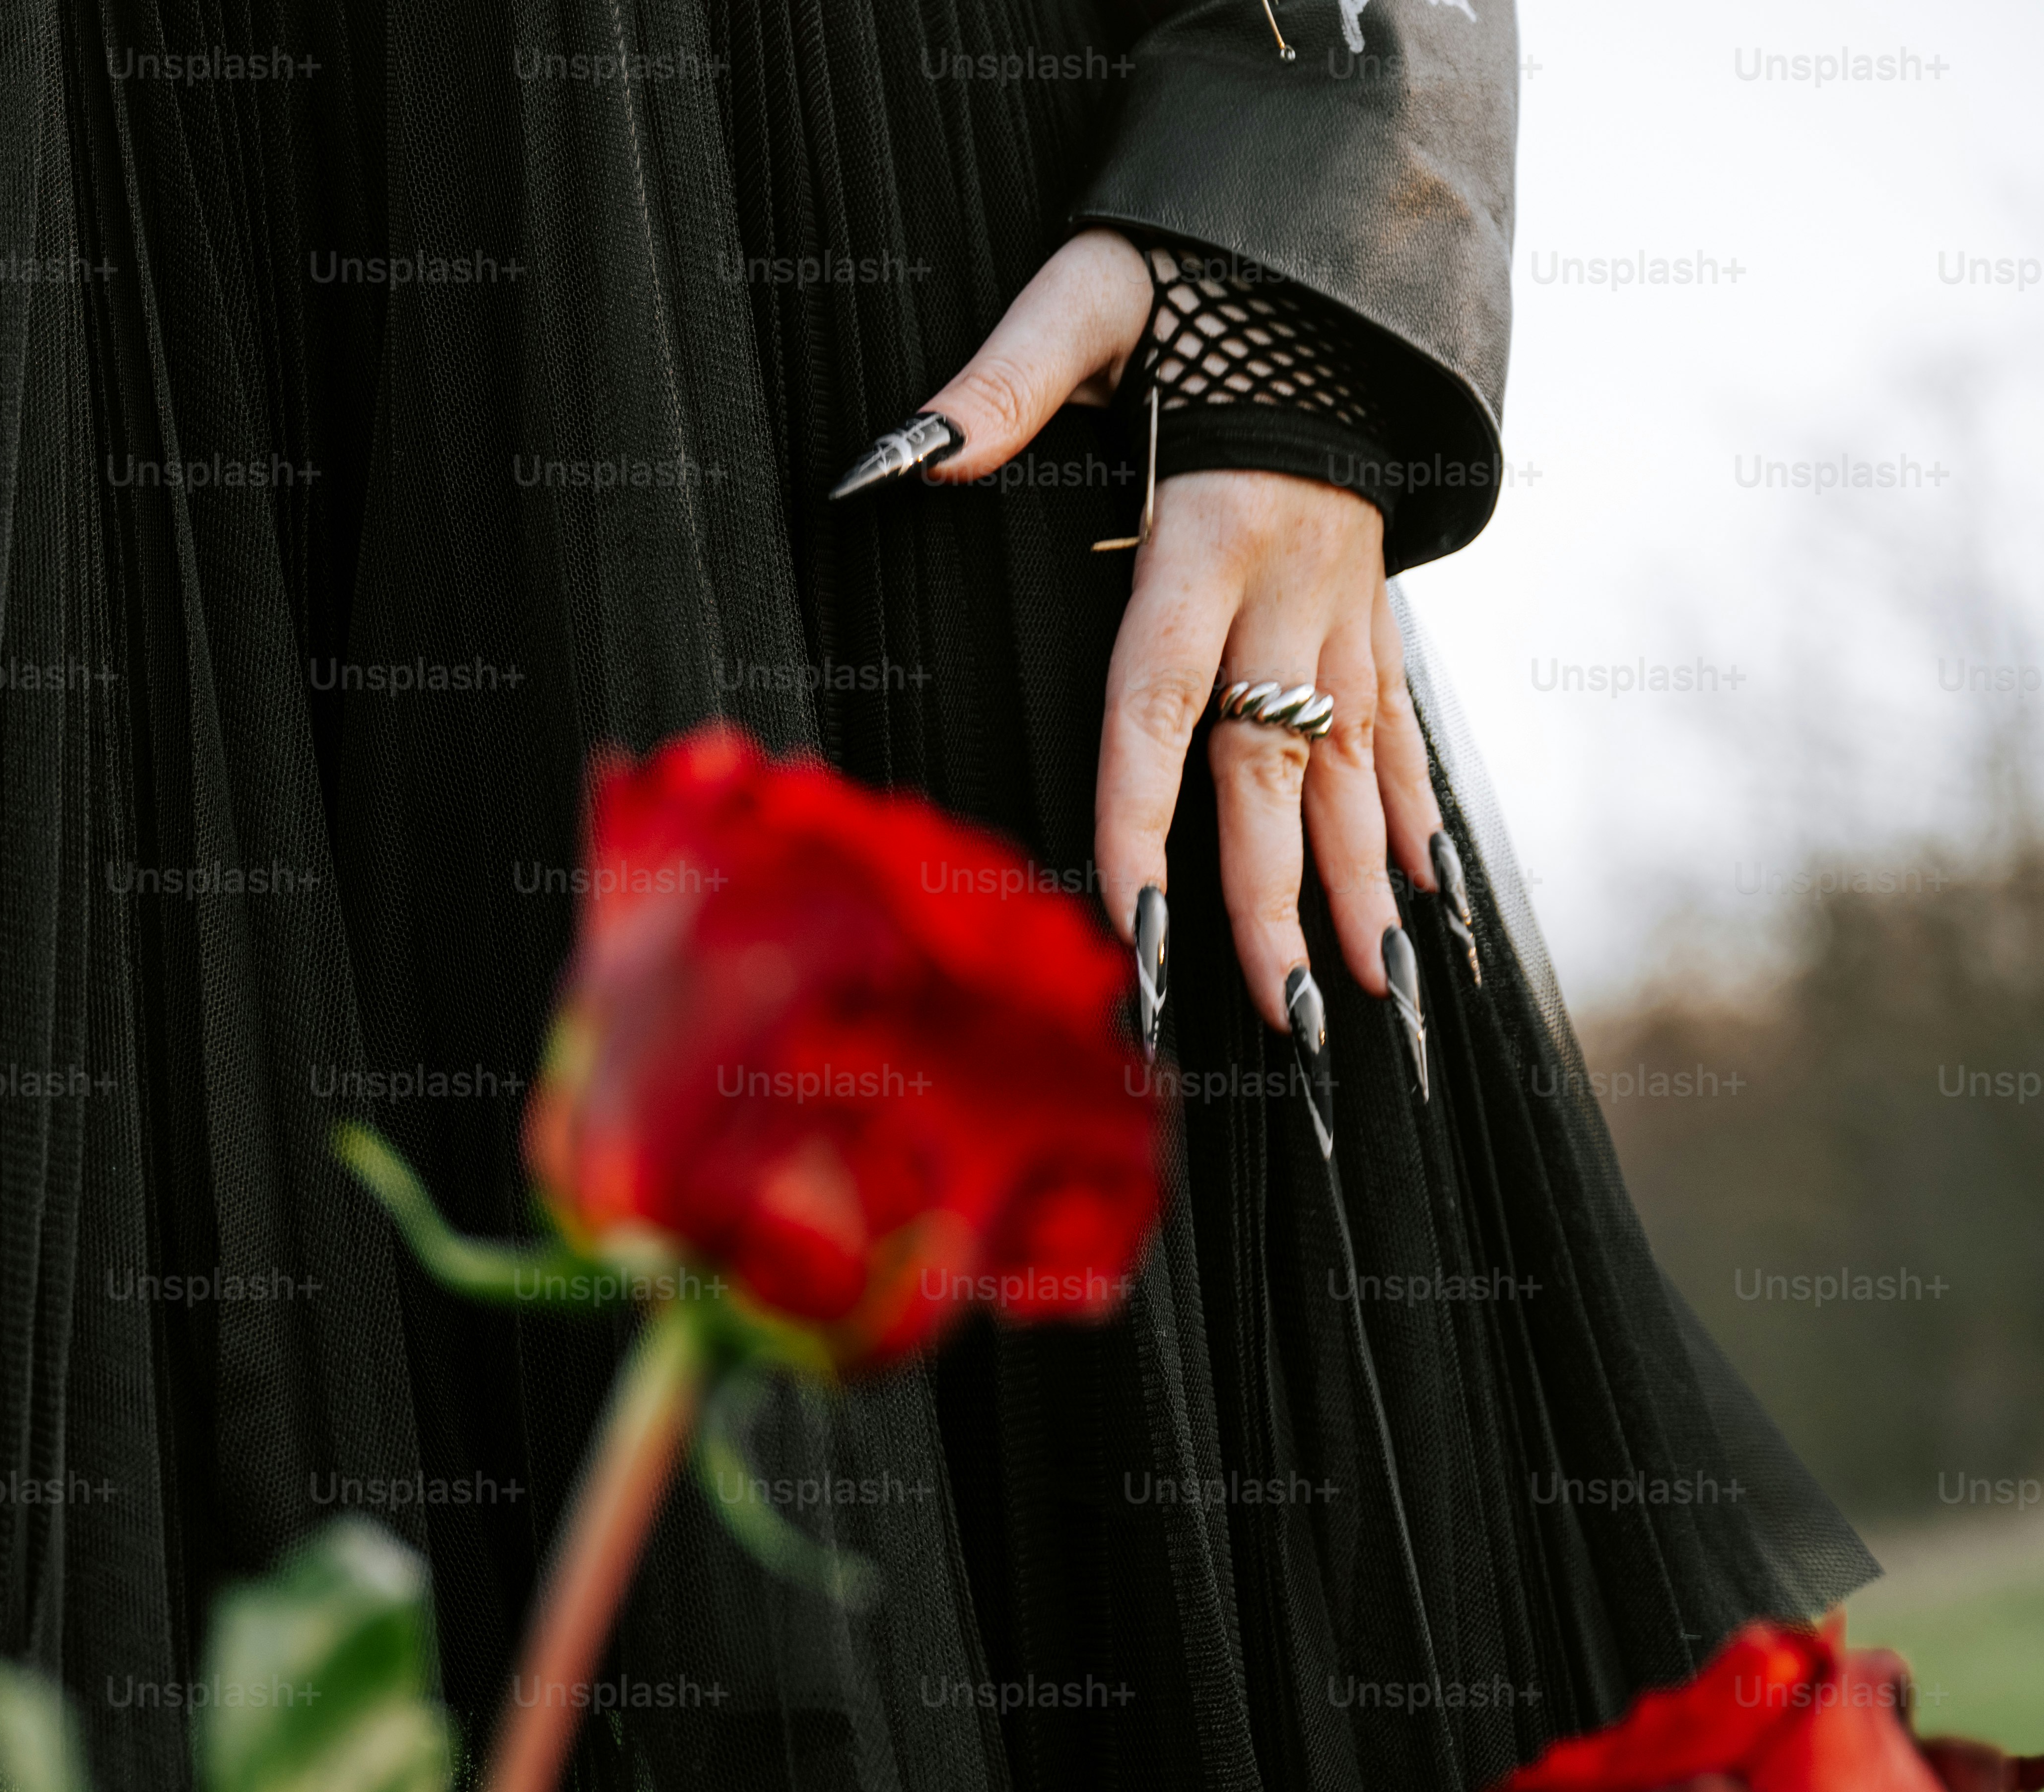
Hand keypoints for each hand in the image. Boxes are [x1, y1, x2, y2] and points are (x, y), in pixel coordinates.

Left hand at [887, 229, 1442, 1035]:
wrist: (1326, 246)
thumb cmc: (1190, 272)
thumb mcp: (1087, 296)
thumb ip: (1001, 381)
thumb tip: (899, 460)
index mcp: (1207, 527)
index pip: (1161, 695)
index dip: (1146, 810)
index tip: (1139, 917)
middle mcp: (1287, 576)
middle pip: (1270, 759)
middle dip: (1278, 894)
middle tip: (1288, 1013)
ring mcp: (1342, 594)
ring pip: (1351, 760)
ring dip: (1361, 881)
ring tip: (1374, 991)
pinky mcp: (1371, 594)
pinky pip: (1398, 715)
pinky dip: (1411, 804)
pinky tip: (1424, 888)